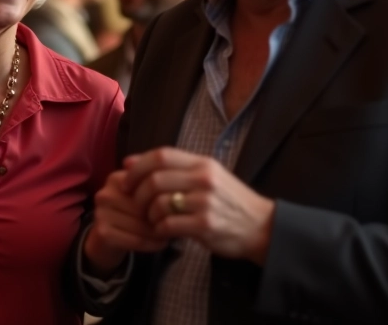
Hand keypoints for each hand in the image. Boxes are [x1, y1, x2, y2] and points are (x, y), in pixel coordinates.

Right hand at [84, 170, 168, 275]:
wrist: (107, 239)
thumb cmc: (132, 215)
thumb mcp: (142, 199)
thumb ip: (156, 190)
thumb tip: (182, 193)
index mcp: (117, 178)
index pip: (147, 186)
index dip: (164, 199)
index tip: (178, 208)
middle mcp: (106, 193)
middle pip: (143, 206)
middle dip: (162, 217)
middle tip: (177, 224)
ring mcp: (101, 212)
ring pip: (141, 224)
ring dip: (159, 233)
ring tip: (170, 235)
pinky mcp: (103, 232)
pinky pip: (135, 239)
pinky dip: (151, 244)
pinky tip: (159, 244)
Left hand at [123, 147, 274, 264]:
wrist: (262, 227)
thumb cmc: (228, 200)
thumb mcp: (207, 175)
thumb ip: (172, 167)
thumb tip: (129, 162)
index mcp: (202, 163)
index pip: (160, 155)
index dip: (137, 167)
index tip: (126, 179)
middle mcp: (204, 179)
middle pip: (154, 180)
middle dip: (137, 194)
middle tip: (135, 204)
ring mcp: (205, 202)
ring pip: (158, 203)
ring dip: (148, 215)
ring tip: (153, 220)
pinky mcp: (205, 225)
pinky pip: (168, 225)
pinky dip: (158, 230)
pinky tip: (163, 232)